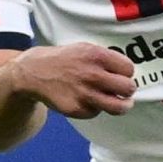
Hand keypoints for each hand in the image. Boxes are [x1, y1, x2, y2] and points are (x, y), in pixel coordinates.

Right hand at [11, 43, 135, 118]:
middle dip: (127, 90)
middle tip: (123, 90)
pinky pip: (97, 112)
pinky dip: (95, 108)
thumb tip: (129, 73)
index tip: (121, 75)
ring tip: (122, 103)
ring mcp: (84, 93)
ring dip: (123, 105)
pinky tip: (87, 100)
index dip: (126, 73)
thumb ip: (107, 58)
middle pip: (128, 88)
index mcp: (96, 56)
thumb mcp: (85, 48)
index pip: (129, 69)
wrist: (33, 72)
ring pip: (119, 107)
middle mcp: (92, 74)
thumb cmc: (65, 60)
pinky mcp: (76, 109)